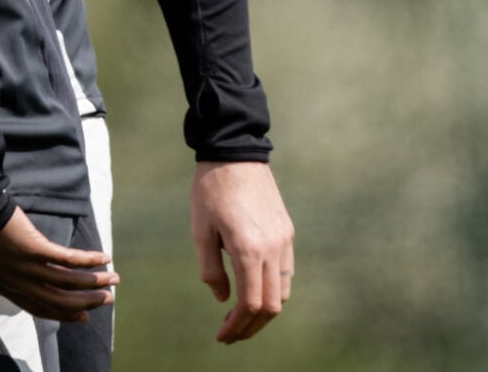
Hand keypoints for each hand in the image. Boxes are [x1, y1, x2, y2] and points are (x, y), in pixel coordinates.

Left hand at [0, 207, 117, 322]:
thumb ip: (8, 272)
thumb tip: (26, 271)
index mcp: (8, 289)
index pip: (41, 309)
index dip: (64, 314)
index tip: (84, 315)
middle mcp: (20, 284)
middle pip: (60, 301)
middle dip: (87, 302)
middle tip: (107, 299)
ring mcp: (28, 268)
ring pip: (68, 283)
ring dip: (95, 282)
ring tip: (113, 279)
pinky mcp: (35, 249)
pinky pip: (68, 260)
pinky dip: (88, 260)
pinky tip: (103, 257)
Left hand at [192, 160, 294, 342]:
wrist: (235, 152)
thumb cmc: (211, 190)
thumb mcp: (200, 230)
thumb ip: (210, 269)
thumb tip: (224, 299)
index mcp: (248, 249)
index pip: (250, 304)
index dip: (237, 326)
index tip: (222, 336)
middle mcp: (272, 248)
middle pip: (272, 306)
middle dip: (252, 326)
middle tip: (230, 334)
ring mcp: (284, 239)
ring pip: (284, 291)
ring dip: (265, 310)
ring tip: (242, 315)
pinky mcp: (287, 231)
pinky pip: (287, 271)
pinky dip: (274, 289)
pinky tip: (255, 288)